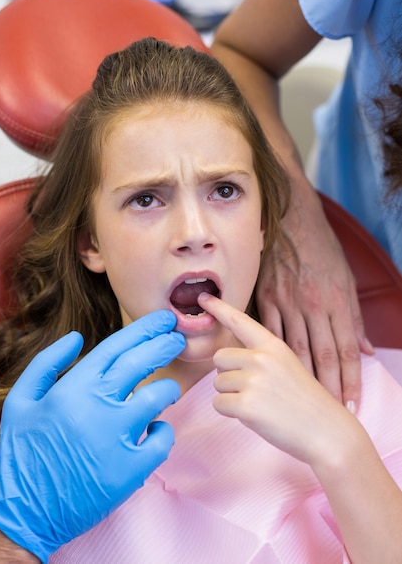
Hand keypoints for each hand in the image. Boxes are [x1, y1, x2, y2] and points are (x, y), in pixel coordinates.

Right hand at [0, 311, 184, 562]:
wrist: (25, 513)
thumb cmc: (23, 453)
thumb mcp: (20, 401)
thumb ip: (47, 363)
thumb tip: (77, 337)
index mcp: (73, 387)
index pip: (117, 347)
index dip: (144, 330)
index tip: (163, 321)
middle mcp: (98, 407)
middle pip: (142, 364)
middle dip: (165, 345)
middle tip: (178, 339)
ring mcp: (117, 438)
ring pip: (159, 397)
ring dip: (168, 388)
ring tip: (169, 388)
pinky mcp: (130, 470)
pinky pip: (162, 440)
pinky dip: (163, 432)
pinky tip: (156, 429)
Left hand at [198, 293, 355, 465]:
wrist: (328, 432)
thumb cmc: (307, 402)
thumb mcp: (288, 366)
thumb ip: (261, 357)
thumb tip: (226, 359)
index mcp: (273, 345)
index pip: (240, 321)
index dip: (219, 308)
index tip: (203, 297)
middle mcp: (261, 358)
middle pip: (219, 358)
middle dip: (229, 374)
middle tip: (253, 390)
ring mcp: (254, 381)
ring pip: (218, 383)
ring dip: (231, 396)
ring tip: (260, 404)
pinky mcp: (246, 405)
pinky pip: (219, 404)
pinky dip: (231, 413)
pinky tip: (256, 416)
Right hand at [256, 195, 372, 410]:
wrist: (292, 219)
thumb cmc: (321, 249)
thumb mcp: (346, 279)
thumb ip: (354, 317)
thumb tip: (366, 350)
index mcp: (336, 301)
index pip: (345, 350)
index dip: (350, 380)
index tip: (351, 403)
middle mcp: (313, 305)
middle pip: (322, 355)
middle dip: (327, 387)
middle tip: (327, 413)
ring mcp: (287, 302)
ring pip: (295, 349)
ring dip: (300, 378)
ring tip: (302, 403)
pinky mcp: (266, 298)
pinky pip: (268, 332)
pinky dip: (270, 355)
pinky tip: (270, 374)